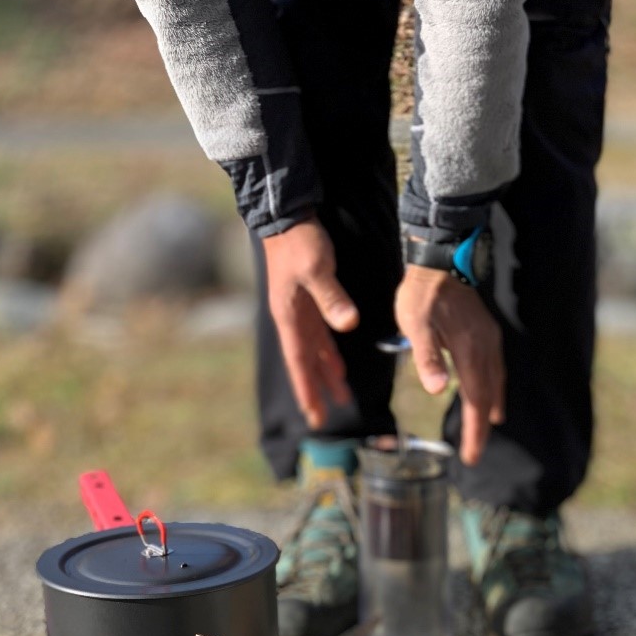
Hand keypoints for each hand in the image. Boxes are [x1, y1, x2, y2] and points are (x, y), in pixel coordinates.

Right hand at [261, 218, 358, 427]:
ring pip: (313, 352)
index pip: (300, 363)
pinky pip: (318, 336)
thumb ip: (333, 298)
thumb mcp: (317, 268)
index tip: (314, 416)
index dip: (308, 390)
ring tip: (340, 396)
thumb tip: (348, 326)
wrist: (286, 215)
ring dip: (325, 375)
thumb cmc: (300, 241)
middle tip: (323, 420)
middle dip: (315, 391)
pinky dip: (327, 353)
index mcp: (290, 317)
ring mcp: (298, 311)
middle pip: (304, 364)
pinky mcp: (307, 301)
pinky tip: (337, 365)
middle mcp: (291, 320)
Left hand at [395, 265, 503, 466]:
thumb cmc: (422, 294)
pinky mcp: (487, 330)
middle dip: (480, 427)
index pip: (474, 400)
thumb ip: (427, 357)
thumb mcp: (416, 325)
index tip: (470, 455)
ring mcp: (489, 339)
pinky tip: (489, 388)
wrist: (440, 258)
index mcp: (468, 351)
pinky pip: (495, 366)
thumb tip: (437, 390)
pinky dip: (493, 385)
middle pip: (487, 396)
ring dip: (491, 406)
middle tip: (474, 453)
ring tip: (489, 424)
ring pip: (495, 381)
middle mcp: (485, 348)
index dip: (473, 430)